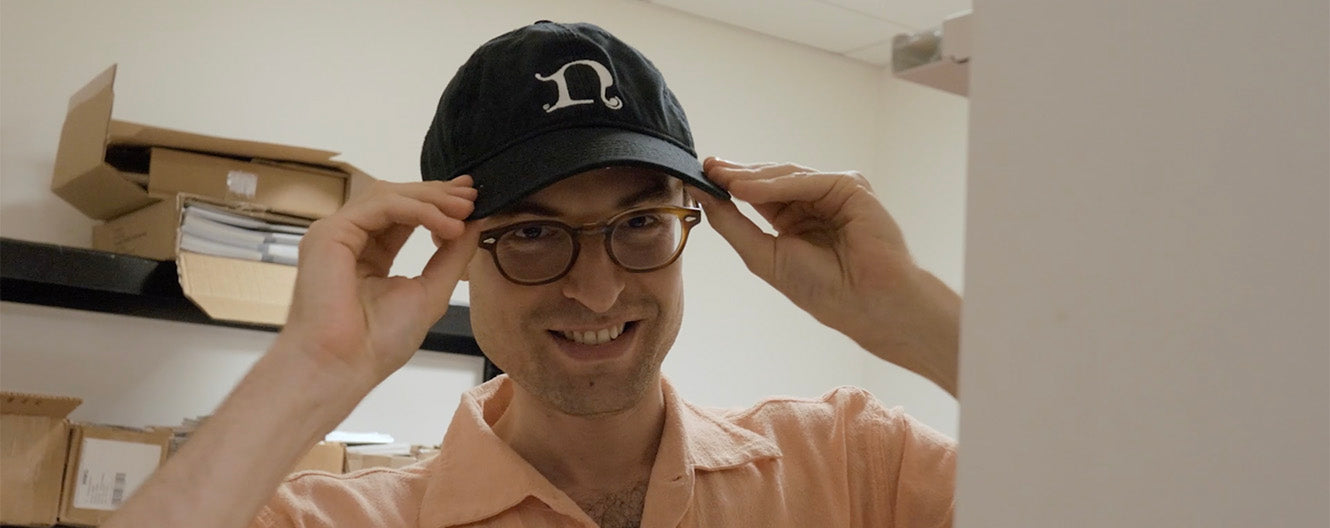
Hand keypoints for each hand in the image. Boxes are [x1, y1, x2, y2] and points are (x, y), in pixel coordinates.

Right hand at [280, 176, 480, 389]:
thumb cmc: (377, 342)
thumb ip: (452, 256)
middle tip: (473, 196)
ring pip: (389, 195)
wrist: (343, 365)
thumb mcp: (430, 291)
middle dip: (438, 194)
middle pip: (397, 199)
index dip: (437, 203)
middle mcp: (351, 239)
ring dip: (432, 199)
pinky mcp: (330, 232)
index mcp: (369, 255)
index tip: (472, 200)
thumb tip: (473, 223)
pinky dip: (419, 210)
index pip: (405, 216)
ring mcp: (337, 233)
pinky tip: (445, 224)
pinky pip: (382, 205)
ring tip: (465, 210)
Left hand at [692, 158, 958, 395]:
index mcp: (795, 219)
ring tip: (720, 178)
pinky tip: (746, 189)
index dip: (729, 183)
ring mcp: (833, 193)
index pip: (757, 194)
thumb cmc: (822, 288)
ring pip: (786, 176)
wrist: (867, 302)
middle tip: (705, 166)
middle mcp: (814, 202)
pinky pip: (808, 180)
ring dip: (751, 177)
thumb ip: (732, 224)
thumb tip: (700, 195)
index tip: (699, 174)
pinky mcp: (850, 188)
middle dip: (736, 173)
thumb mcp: (763, 254)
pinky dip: (776, 184)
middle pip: (769, 180)